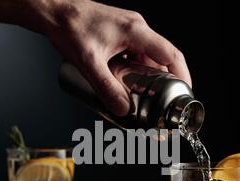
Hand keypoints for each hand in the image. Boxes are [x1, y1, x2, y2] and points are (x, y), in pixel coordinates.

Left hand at [28, 0, 191, 115]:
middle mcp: (137, 29)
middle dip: (166, 80)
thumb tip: (123, 108)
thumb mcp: (88, 62)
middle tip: (165, 101)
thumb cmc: (69, 26)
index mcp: (136, 31)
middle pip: (162, 58)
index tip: (185, 92)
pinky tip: (129, 83)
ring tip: (147, 96)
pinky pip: (137, 55)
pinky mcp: (120, 35)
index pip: (171, 55)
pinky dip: (138, 70)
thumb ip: (106, 87)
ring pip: (149, 57)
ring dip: (150, 76)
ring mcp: (129, 31)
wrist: (54, 12)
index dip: (182, 75)